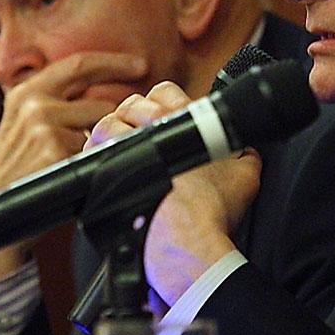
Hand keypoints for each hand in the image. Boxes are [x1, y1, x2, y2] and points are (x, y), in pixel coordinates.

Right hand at [0, 51, 146, 282]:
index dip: (114, 62)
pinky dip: (95, 164)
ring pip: (103, 129)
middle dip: (116, 121)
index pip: (80, 64)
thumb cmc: (19, 170)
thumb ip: (59, 105)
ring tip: (83, 164)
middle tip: (121, 132)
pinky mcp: (55, 152)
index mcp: (28, 92)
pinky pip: (95, 153)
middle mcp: (35, 104)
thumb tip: (108, 95)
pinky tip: (78, 177)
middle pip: (102, 102)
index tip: (141, 64)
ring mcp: (44, 127)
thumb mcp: (28, 126)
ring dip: (102, 146)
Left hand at [89, 81, 261, 305]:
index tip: (164, 116)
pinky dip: (95, 159)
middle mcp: (150, 134)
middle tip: (143, 134)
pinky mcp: (101, 178)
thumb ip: (246, 154)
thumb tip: (246, 149)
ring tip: (122, 151)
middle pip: (131, 105)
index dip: (163, 101)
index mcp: (183, 125)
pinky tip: (107, 170)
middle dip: (134, 115)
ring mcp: (122, 154)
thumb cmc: (214, 211)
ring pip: (106, 125)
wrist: (187, 242)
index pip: (164, 92)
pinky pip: (88, 156)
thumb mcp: (245, 174)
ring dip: (112, 134)